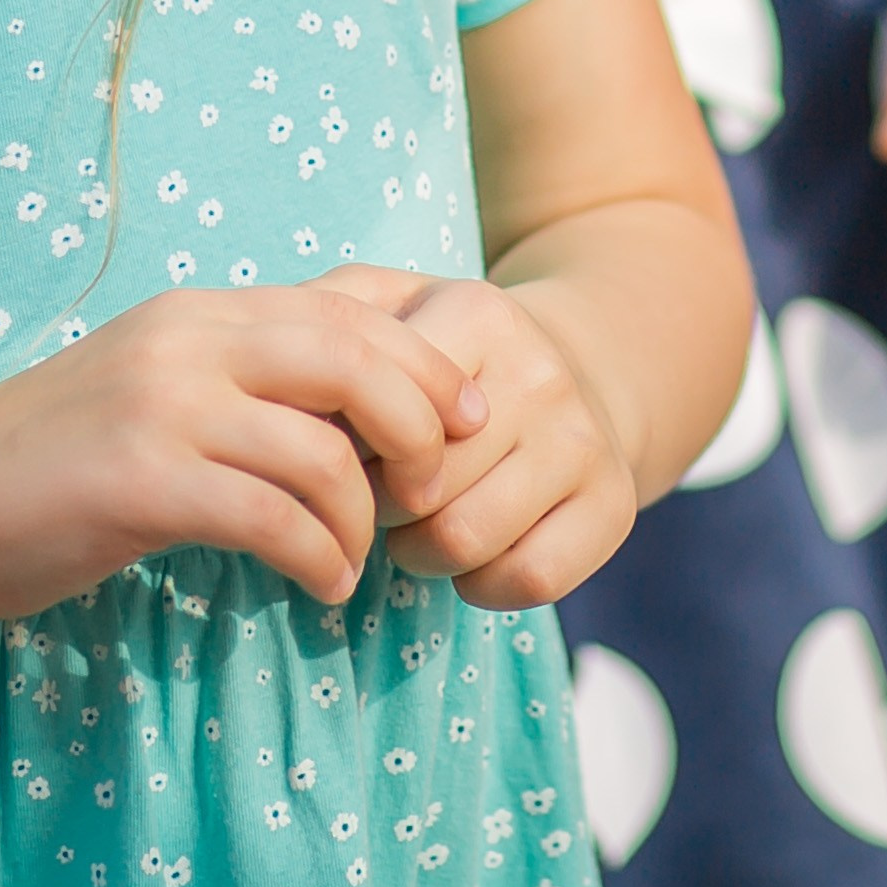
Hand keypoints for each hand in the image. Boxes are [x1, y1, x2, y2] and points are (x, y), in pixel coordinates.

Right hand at [0, 285, 484, 621]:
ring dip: (363, 523)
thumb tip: (358, 406)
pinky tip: (316, 586)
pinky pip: (273, 518)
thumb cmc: (59, 454)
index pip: (344, 310)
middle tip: (436, 489)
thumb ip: (243, 377)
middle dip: (420, 425)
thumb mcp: (159, 384)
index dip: (421, 361)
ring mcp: (164, 406)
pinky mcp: (142, 481)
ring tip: (352, 563)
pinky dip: (318, 559)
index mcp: (199, 311)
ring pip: (322, 451)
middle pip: (352, 358)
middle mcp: (188, 341)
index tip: (465, 418)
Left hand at [351, 273, 636, 607]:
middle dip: (378, 508)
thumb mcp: (398, 301)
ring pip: (467, 539)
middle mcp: (541, 373)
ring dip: (421, 554)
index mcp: (480, 310)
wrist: (579, 362)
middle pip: (419, 487)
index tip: (348, 445)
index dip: (350, 446)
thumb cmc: (455, 344)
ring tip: (415, 526)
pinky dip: (482, 586)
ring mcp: (584, 441)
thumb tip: (271, 357)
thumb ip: (330, 308)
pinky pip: (528, 581)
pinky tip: (472, 555)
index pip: (385, 410)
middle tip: (377, 496)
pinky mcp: (615, 505)